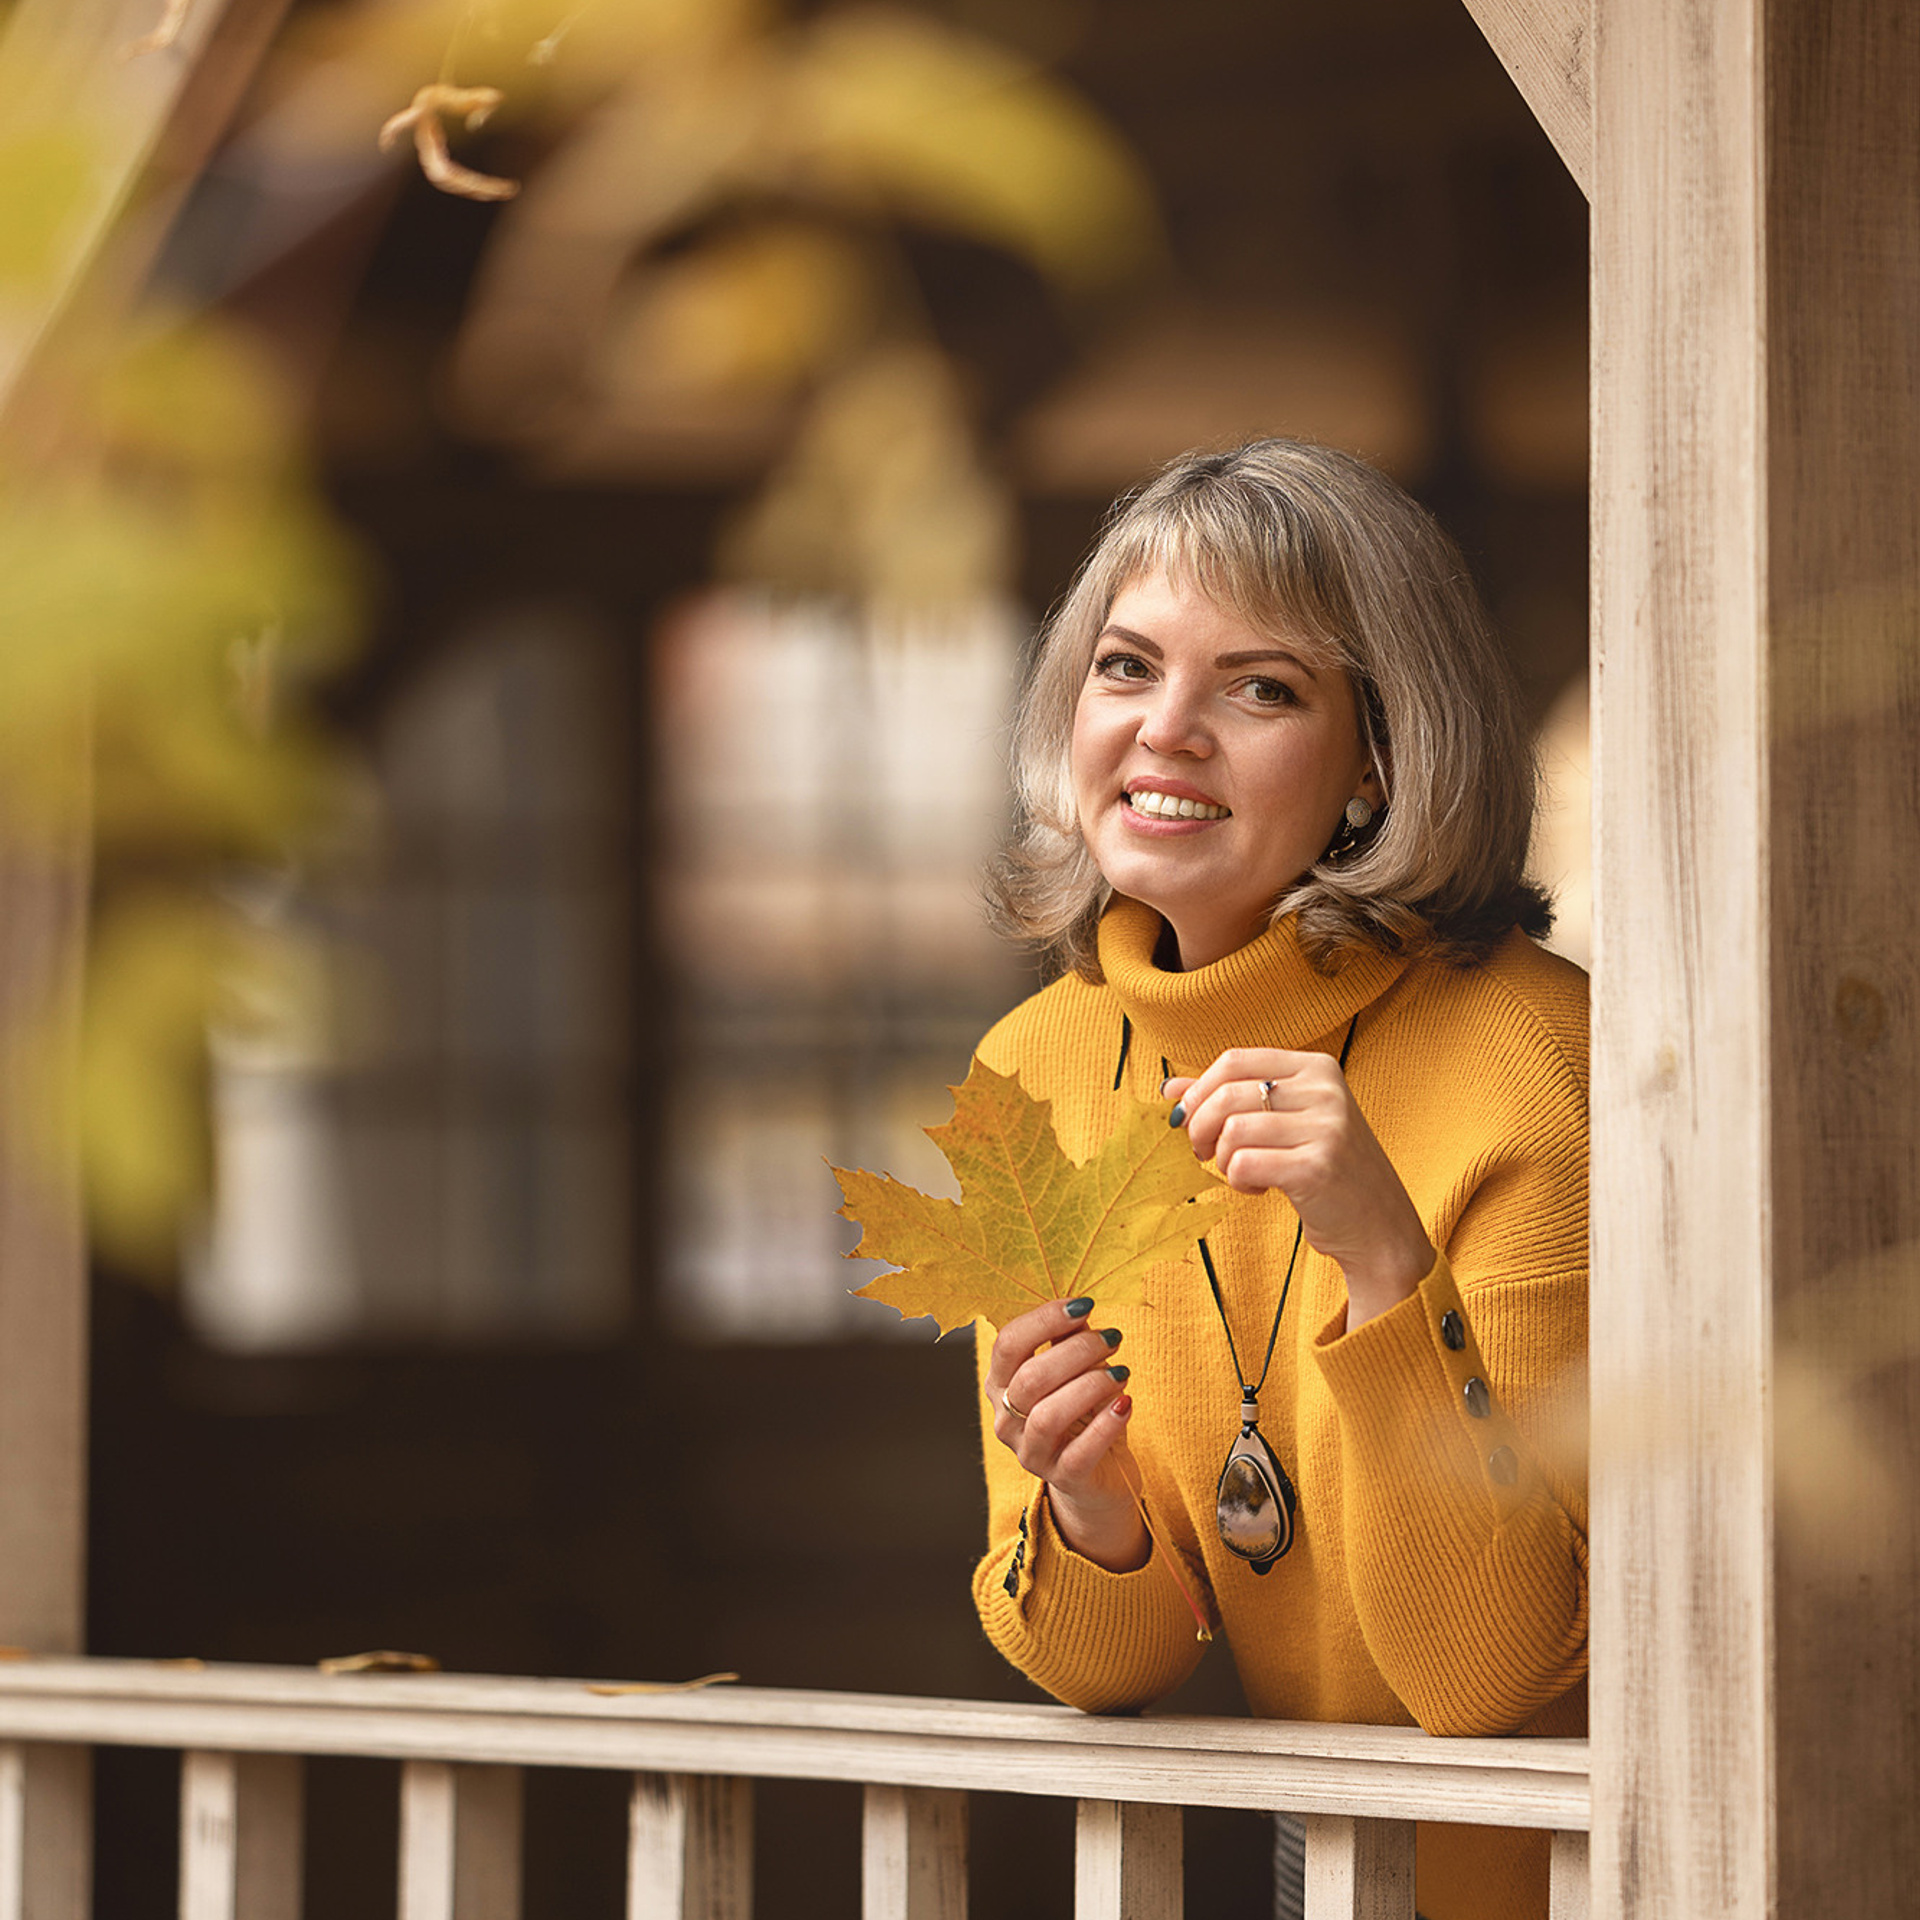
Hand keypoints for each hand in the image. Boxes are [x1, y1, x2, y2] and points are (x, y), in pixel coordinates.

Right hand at [984, 1298, 1148, 1571]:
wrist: (1097, 1474)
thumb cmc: (1083, 1413)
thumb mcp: (1074, 1372)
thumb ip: (1068, 1341)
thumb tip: (1079, 1310)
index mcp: (1002, 1384)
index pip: (1008, 1344)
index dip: (1044, 1319)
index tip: (1084, 1305)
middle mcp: (1007, 1419)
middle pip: (1030, 1378)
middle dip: (1076, 1351)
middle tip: (1112, 1339)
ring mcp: (1031, 1453)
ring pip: (1048, 1416)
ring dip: (1090, 1386)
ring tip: (1123, 1372)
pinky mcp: (1062, 1479)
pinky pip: (1079, 1454)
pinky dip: (1105, 1426)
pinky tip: (1125, 1404)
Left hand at [1167, 1048, 1433, 1330]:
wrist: (1378, 1225)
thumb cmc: (1323, 1168)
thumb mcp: (1283, 1122)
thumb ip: (1230, 1098)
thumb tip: (1167, 1088)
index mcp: (1317, 1068)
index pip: (1234, 1060)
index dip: (1199, 1090)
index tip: (1188, 1119)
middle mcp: (1326, 1090)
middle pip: (1227, 1094)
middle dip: (1200, 1127)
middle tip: (1204, 1152)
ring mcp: (1326, 1128)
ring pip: (1232, 1131)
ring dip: (1223, 1159)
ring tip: (1240, 1172)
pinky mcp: (1317, 1168)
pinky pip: (1244, 1164)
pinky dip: (1239, 1181)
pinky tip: (1258, 1188)